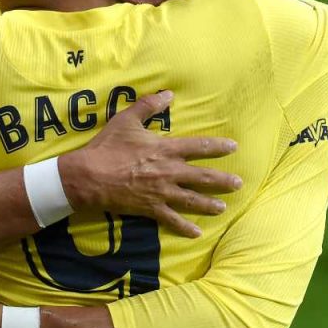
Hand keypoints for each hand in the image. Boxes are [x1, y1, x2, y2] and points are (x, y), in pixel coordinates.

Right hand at [58, 90, 242, 237]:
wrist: (89, 176)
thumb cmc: (107, 147)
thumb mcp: (127, 120)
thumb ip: (148, 106)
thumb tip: (169, 94)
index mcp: (165, 149)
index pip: (198, 146)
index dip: (217, 146)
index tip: (233, 147)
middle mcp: (169, 172)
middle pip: (203, 177)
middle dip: (222, 180)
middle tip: (238, 183)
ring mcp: (161, 192)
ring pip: (192, 200)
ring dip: (209, 204)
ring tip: (223, 208)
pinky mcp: (151, 208)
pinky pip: (172, 220)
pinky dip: (185, 227)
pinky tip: (197, 233)